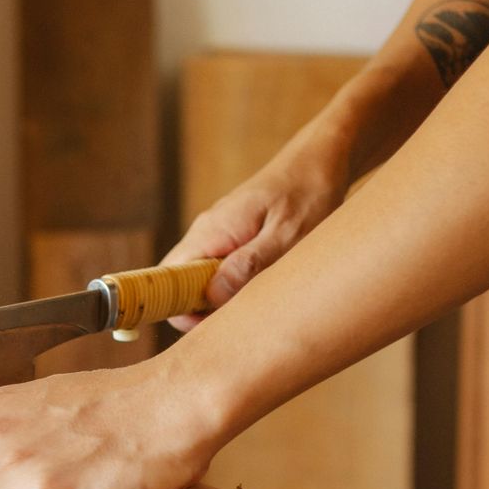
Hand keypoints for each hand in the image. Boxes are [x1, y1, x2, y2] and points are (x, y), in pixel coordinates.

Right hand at [164, 142, 348, 328]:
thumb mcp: (286, 233)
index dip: (178, 309)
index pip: (168, 279)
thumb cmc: (308, 192)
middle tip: (244, 323)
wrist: (321, 159)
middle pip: (182, 285)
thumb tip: (213, 295)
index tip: (208, 329)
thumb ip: (249, 264)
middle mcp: (206, 234)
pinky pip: (221, 272)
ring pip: (203, 281)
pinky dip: (236, 289)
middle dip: (204, 312)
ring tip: (260, 306)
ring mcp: (219, 237)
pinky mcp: (234, 240)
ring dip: (223, 301)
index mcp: (211, 232)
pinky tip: (264, 291)